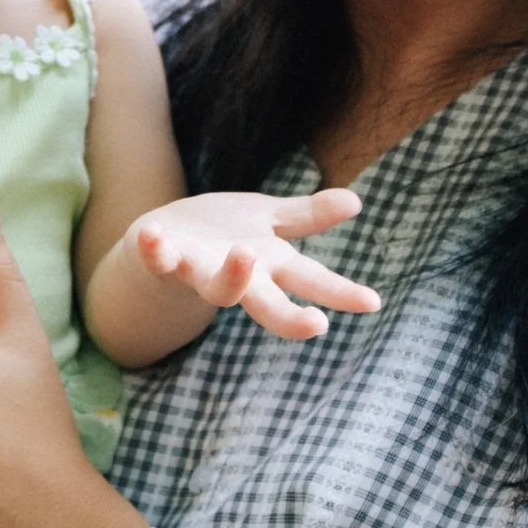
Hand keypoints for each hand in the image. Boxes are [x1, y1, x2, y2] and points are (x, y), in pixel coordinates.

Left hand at [130, 188, 378, 339]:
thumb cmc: (218, 237)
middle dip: (288, 316)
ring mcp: (198, 270)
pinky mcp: (161, 258)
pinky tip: (155, 233)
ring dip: (230, 276)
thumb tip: (356, 201)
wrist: (155, 247)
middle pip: (266, 302)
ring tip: (245, 255)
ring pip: (215, 286)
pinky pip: (157, 257)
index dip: (340, 293)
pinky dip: (156, 249)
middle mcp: (236, 275)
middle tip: (316, 325)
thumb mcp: (265, 222)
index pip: (310, 280)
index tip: (372, 303)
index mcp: (267, 264)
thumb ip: (307, 217)